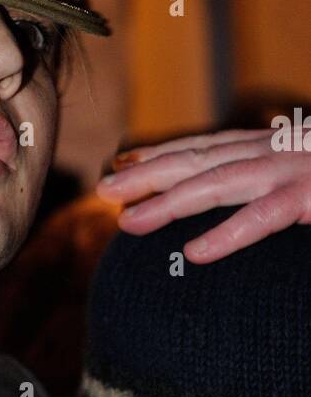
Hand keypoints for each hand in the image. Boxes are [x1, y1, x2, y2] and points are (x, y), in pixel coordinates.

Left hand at [95, 127, 310, 261]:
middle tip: (104, 189)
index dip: (162, 154)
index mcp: (275, 144)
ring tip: (128, 221)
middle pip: (200, 160)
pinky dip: (228, 234)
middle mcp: (278, 150)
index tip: (122, 162)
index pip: (209, 147)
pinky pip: (264, 216)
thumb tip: (252, 198)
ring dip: (168, 200)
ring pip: (219, 182)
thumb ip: (279, 183)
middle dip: (147, 173)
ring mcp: (295, 170)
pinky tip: (196, 253)